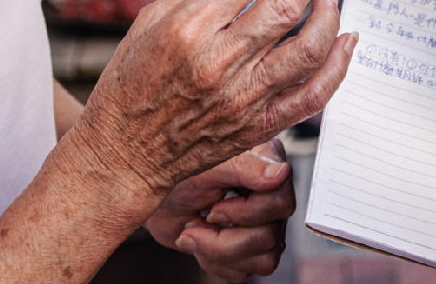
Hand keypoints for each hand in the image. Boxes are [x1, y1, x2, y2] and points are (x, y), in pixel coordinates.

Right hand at [70, 0, 354, 204]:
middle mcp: (220, 62)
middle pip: (285, 6)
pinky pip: (313, 96)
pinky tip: (346, 41)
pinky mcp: (259, 124)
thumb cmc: (129, 85)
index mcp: (186, 31)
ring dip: (329, 14)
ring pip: (308, 48)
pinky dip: (338, 67)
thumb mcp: (148, 22)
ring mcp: (244, 97)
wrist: (125, 155)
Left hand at [148, 139, 292, 281]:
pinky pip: (247, 272)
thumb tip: (280, 173)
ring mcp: (262, 224)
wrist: (155, 199)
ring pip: (263, 259)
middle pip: (269, 235)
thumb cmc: (175, 174)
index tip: (215, 208)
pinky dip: (216, 262)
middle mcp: (269, 195)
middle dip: (225, 238)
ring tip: (195, 231)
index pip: (280, 201)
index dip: (248, 213)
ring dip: (219, 252)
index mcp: (266, 163)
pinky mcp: (249, 249)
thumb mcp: (205, 165)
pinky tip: (202, 241)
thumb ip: (245, 166)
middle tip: (198, 222)